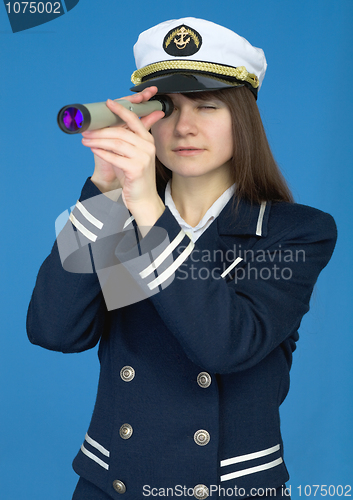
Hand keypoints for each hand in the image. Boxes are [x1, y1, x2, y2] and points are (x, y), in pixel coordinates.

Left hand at [82, 86, 164, 228]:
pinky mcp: (136, 169)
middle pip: (121, 132)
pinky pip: (114, 157)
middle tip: (86, 130)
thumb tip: (104, 128)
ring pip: (116, 143)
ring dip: (98, 140)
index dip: (120, 110)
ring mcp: (144, 158)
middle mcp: (148, 147)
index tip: (108, 103)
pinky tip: (93, 149)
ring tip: (86, 140)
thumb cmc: (135, 176)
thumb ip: (124, 141)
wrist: (143, 198)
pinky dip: (102, 152)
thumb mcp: (132, 155)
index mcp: (148, 140)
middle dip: (101, 130)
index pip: (134, 119)